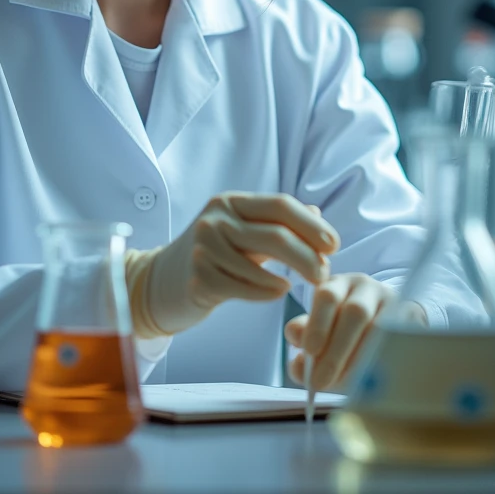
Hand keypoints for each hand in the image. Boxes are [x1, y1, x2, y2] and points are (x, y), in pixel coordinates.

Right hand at [125, 191, 339, 337]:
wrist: (160, 283)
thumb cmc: (212, 256)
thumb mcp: (242, 232)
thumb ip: (277, 223)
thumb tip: (317, 213)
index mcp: (230, 202)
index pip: (280, 205)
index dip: (312, 225)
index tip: (334, 245)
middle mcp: (215, 219)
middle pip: (276, 234)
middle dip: (308, 256)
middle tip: (325, 273)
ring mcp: (203, 247)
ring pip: (262, 262)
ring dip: (291, 277)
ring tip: (303, 285)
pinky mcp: (199, 277)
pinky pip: (245, 286)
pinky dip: (268, 291)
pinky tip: (279, 291)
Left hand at [285, 274, 426, 391]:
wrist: (387, 322)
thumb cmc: (345, 330)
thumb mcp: (321, 329)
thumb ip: (305, 343)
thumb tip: (298, 364)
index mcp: (339, 284)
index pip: (327, 296)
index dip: (318, 324)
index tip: (308, 352)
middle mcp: (366, 289)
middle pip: (355, 313)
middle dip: (336, 351)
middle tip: (321, 381)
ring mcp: (393, 303)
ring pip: (380, 328)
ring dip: (360, 361)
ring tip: (345, 386)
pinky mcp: (414, 320)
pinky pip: (401, 341)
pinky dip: (386, 362)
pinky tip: (374, 380)